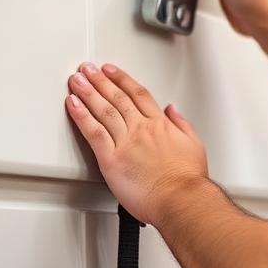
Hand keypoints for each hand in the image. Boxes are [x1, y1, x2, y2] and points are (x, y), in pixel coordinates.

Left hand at [65, 62, 206, 226]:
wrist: (181, 199)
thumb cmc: (188, 180)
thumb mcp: (194, 144)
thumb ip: (182, 124)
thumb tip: (172, 110)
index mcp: (160, 125)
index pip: (138, 94)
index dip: (122, 79)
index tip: (111, 70)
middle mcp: (142, 129)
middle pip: (117, 97)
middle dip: (100, 80)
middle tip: (87, 69)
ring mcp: (126, 142)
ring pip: (103, 110)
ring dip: (88, 92)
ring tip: (76, 80)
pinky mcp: (111, 159)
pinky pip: (93, 132)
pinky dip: (81, 116)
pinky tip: (72, 104)